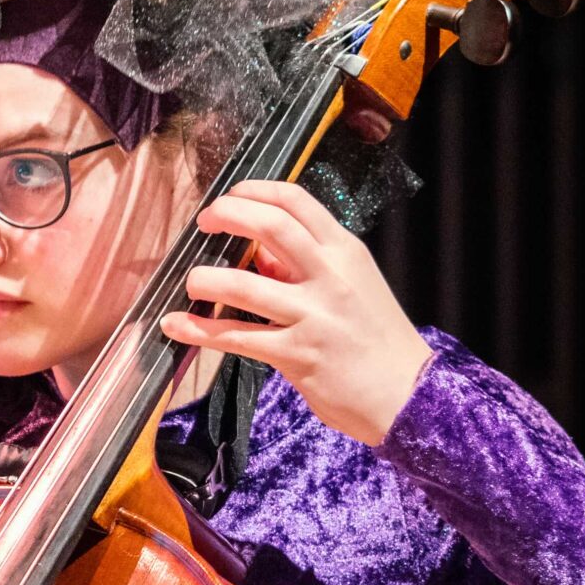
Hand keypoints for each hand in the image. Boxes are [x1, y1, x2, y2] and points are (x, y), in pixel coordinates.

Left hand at [160, 181, 436, 446]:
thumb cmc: (377, 338)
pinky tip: (175, 325)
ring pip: (244, 285)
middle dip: (227, 215)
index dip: (254, 191)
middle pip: (270, 226)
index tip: (229, 196)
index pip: (296, 201)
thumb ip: (308, 265)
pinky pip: (236, 337)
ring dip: (204, 280)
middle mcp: (330, 276)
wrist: (408, 393)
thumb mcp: (354, 285)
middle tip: (204, 222)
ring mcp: (313, 316)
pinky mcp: (296, 355)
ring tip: (191, 282)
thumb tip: (258, 252)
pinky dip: (199, 330)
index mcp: (345, 252)